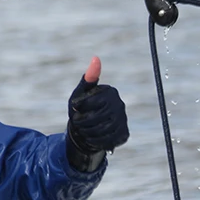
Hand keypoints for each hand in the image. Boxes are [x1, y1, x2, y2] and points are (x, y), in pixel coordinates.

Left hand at [65, 57, 128, 172]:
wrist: (85, 130)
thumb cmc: (81, 108)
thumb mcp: (79, 93)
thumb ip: (87, 79)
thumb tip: (96, 58)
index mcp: (110, 92)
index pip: (92, 101)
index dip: (79, 108)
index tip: (74, 109)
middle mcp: (120, 104)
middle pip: (98, 116)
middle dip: (82, 122)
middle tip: (77, 122)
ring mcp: (124, 120)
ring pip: (103, 130)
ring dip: (87, 132)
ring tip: (83, 130)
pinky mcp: (124, 134)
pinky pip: (109, 140)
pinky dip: (96, 141)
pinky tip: (91, 137)